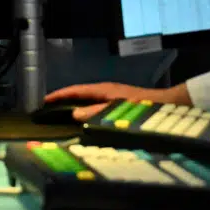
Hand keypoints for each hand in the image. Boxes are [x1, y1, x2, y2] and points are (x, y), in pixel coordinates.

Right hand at [45, 82, 192, 121]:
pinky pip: (95, 105)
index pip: (75, 90)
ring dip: (74, 106)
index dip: (59, 95)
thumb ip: (95, 113)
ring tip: (61, 115)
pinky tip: (85, 120)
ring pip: (87, 100)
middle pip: (79, 94)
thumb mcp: (115, 111)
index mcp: (102, 89)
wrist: (166, 105)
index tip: (44, 100)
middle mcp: (105, 91)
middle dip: (63, 100)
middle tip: (48, 109)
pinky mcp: (118, 104)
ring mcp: (112, 96)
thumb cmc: (140, 107)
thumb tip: (74, 113)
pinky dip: (85, 110)